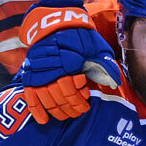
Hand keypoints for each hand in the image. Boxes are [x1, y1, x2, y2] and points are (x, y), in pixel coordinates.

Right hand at [18, 0, 121, 123]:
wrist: (58, 25)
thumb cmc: (80, 38)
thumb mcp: (97, 47)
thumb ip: (104, 64)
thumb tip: (115, 82)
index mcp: (66, 61)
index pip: (70, 88)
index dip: (79, 98)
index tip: (87, 99)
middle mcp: (50, 67)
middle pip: (59, 95)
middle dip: (71, 107)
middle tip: (80, 111)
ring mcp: (38, 71)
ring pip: (46, 98)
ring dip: (58, 111)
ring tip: (67, 116)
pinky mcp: (30, 74)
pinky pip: (30, 95)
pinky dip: (36, 109)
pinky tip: (44, 121)